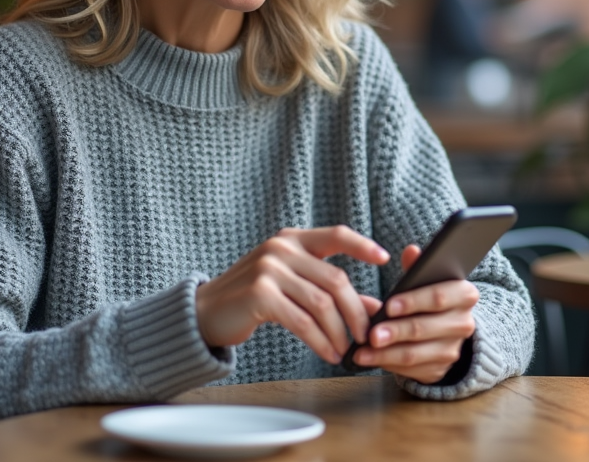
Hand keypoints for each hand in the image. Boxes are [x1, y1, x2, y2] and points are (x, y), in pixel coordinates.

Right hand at [195, 226, 389, 364]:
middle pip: (336, 280)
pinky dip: (320, 341)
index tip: (384, 258)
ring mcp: (270, 269)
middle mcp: (282, 249)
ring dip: (339, 332)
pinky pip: (303, 322)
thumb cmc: (253, 297)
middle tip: (366, 335)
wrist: (205, 312)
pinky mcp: (261, 295)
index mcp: (292, 240)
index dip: (362, 245)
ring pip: (322, 304)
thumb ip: (329, 290)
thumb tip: (374, 306)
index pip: (336, 235)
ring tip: (345, 350)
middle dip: (356, 312)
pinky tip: (328, 353)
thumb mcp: (291, 285)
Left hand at [353, 245, 478, 383]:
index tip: (389, 305)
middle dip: (395, 331)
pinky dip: (387, 364)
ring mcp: (453, 350)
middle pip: (424, 328)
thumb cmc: (429, 299)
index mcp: (464, 294)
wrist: (446, 331)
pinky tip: (369, 359)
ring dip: (385, 354)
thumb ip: (417, 267)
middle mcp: (464, 323)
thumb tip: (411, 250)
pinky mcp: (439, 370)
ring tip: (362, 351)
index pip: (439, 297)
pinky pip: (410, 370)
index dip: (414, 301)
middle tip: (371, 334)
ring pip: (415, 354)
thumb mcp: (426, 281)